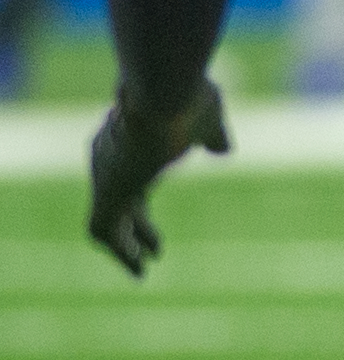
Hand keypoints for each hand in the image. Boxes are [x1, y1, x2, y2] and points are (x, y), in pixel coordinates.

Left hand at [85, 82, 228, 276]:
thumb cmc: (186, 97)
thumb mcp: (207, 118)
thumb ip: (211, 135)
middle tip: (154, 255)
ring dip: (124, 248)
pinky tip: (138, 268)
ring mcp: (106, 175)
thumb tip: (222, 149)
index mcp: (129, 139)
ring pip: (106, 222)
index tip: (158, 230)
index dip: (144, 207)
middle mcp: (109, 158)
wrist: (165, 89)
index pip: (131, 179)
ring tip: (142, 270)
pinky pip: (104, 230)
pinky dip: (119, 252)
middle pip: (117, 203)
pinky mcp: (109, 190)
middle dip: (136, 231)